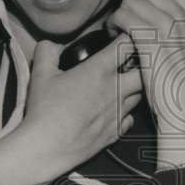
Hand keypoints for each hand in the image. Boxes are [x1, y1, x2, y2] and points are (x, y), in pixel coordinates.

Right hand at [20, 35, 143, 179]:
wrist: (47, 147)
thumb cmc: (44, 111)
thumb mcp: (39, 74)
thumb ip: (47, 52)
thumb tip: (52, 46)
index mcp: (99, 71)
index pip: (126, 45)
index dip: (127, 37)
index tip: (120, 38)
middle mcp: (115, 90)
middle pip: (145, 70)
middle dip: (140, 63)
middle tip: (129, 62)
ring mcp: (118, 112)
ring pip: (140, 94)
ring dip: (134, 88)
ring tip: (121, 86)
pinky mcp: (116, 132)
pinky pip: (130, 119)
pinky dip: (125, 113)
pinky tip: (113, 111)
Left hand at [107, 0, 184, 132]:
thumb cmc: (182, 81)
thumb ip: (174, 26)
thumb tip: (153, 13)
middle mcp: (179, 15)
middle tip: (124, 15)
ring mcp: (166, 26)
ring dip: (119, 11)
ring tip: (116, 27)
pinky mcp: (150, 40)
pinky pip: (124, 16)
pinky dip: (114, 23)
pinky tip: (113, 34)